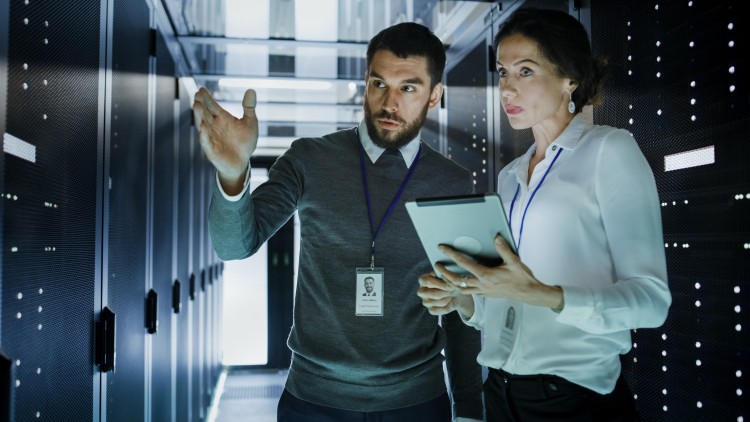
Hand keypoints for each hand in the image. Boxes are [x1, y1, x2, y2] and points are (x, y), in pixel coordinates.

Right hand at [193, 87, 258, 193]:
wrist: (242, 162)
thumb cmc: (244, 142)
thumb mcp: (250, 123)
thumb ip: (249, 107)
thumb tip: (251, 89)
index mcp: (221, 118)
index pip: (212, 105)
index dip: (206, 98)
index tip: (202, 89)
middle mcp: (213, 126)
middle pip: (204, 113)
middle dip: (201, 104)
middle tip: (197, 95)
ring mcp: (210, 137)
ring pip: (202, 125)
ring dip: (199, 116)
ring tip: (197, 105)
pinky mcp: (211, 150)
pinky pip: (206, 142)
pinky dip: (204, 135)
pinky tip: (203, 127)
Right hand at [417, 271, 474, 318]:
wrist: (457, 293)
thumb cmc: (450, 282)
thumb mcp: (448, 276)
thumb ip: (444, 274)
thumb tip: (442, 271)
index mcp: (423, 279)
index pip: (427, 281)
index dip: (440, 284)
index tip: (450, 285)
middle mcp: (421, 291)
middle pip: (431, 293)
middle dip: (444, 292)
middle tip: (452, 290)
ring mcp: (425, 301)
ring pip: (435, 302)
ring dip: (446, 299)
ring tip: (451, 294)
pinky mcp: (430, 309)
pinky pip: (436, 311)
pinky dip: (445, 307)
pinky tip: (449, 302)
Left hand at [437, 235, 563, 309]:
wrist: (529, 294)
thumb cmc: (522, 278)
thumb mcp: (513, 261)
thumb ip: (503, 249)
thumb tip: (496, 237)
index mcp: (485, 275)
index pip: (463, 263)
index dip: (451, 254)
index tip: (442, 248)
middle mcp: (481, 284)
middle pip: (456, 280)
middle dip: (444, 273)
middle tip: (436, 265)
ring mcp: (482, 291)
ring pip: (461, 289)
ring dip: (450, 282)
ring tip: (443, 276)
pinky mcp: (486, 295)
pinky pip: (469, 292)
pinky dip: (461, 288)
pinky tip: (460, 284)